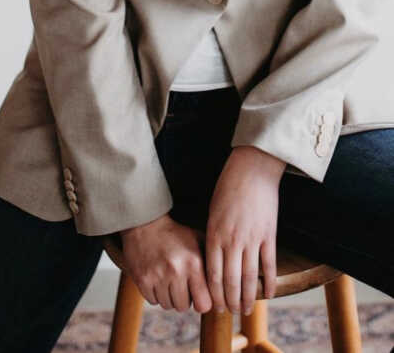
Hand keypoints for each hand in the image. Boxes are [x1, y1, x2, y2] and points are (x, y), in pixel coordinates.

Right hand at [120, 214, 211, 312]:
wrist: (144, 223)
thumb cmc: (175, 235)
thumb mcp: (198, 241)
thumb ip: (213, 262)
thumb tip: (228, 286)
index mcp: (193, 263)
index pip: (204, 304)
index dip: (202, 302)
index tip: (198, 294)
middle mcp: (175, 271)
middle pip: (183, 307)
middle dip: (183, 299)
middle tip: (180, 284)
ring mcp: (157, 276)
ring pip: (168, 305)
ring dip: (169, 297)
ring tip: (168, 280)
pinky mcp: (142, 279)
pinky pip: (153, 301)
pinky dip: (155, 294)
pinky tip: (157, 279)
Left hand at [205, 146, 284, 314]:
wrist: (252, 169)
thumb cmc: (228, 187)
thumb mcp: (213, 210)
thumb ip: (213, 235)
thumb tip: (212, 259)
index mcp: (215, 233)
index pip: (213, 273)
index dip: (213, 293)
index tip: (213, 305)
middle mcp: (232, 240)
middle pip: (231, 280)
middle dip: (229, 300)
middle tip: (229, 313)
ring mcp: (252, 239)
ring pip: (250, 277)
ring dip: (247, 297)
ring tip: (245, 310)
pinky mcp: (269, 235)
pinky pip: (269, 265)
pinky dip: (270, 283)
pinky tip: (269, 295)